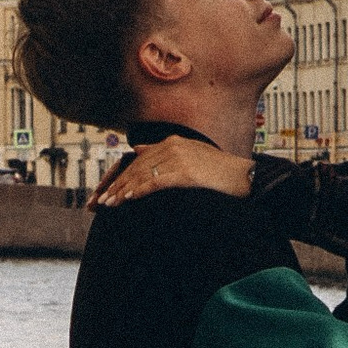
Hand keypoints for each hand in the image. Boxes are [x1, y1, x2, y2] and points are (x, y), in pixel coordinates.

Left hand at [93, 141, 254, 208]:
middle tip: (100, 202)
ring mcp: (179, 158)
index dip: (120, 176)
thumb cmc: (221, 173)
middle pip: (136, 167)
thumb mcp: (191, 156)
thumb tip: (137, 149)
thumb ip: (164, 152)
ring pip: (142, 174)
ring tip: (108, 204)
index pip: (138, 159)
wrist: (247, 178)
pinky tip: (126, 200)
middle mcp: (173, 146)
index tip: (107, 191)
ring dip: (122, 191)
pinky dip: (138, 191)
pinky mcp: (185, 172)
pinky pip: (155, 182)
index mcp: (173, 143)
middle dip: (116, 185)